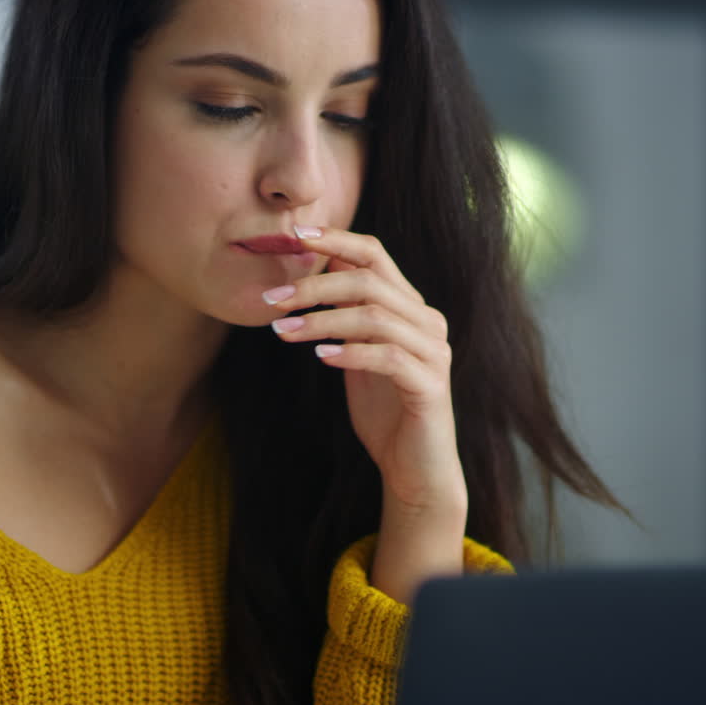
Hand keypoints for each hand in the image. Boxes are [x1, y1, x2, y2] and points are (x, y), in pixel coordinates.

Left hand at [263, 225, 466, 514]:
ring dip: (322, 320)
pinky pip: (389, 357)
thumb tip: (313, 278)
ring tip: (283, 331)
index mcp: (410, 307)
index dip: (336, 240)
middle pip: (369, 281)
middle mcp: (428, 321)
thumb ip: (345, 318)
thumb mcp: (358, 354)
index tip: (295, 236)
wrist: (415, 468)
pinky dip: (351, 352)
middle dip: (315, 286)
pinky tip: (320, 357)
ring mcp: (434, 352)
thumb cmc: (383, 410)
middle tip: (272, 299)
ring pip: (375, 316)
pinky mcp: (431, 384)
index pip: (375, 255)